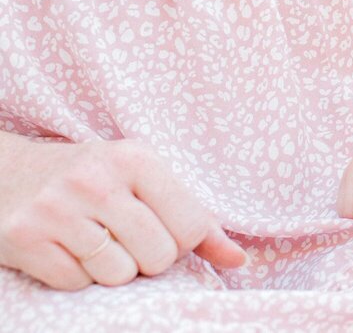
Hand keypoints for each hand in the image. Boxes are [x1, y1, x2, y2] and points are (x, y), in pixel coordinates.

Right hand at [0, 136, 246, 289]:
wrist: (6, 172)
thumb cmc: (91, 178)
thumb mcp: (144, 179)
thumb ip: (195, 218)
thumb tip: (240, 259)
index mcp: (137, 158)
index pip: (192, 226)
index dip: (183, 243)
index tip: (164, 232)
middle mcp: (98, 180)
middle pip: (158, 256)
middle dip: (148, 260)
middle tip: (127, 240)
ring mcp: (57, 209)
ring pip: (118, 275)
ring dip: (111, 270)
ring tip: (95, 243)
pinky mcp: (24, 238)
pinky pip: (75, 284)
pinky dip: (76, 276)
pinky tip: (66, 249)